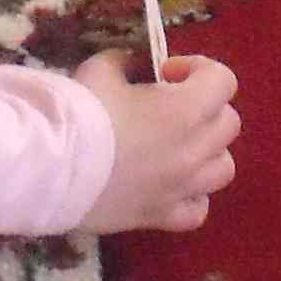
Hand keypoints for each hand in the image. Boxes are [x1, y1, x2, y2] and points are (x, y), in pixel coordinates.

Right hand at [69, 51, 240, 234]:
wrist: (51, 168)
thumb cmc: (79, 113)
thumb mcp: (99, 70)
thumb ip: (122, 64)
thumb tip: (128, 65)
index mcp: (185, 110)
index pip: (222, 80)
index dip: (198, 69)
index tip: (165, 72)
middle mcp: (194, 150)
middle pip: (228, 124)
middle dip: (205, 108)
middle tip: (169, 106)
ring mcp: (182, 187)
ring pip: (223, 169)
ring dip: (207, 152)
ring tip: (177, 146)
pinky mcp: (161, 216)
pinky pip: (197, 210)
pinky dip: (192, 196)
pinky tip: (171, 185)